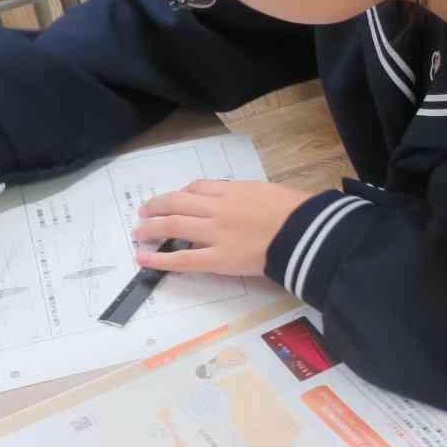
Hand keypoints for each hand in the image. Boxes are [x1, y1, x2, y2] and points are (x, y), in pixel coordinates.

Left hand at [133, 180, 320, 280]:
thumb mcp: (273, 192)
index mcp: (235, 190)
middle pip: (178, 202)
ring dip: (151, 228)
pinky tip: (144, 259)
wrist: (308, 232)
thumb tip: (244, 205)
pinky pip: (183, 259)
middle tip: (144, 212)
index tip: (175, 199)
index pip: (199, 187)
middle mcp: (219, 208)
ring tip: (139, 233)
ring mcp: (216, 233)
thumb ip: (252, 196)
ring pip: (173, 226)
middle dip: (157, 206)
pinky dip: (160, 259)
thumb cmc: (300, 212)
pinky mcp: (219, 258)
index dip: (182, 193)